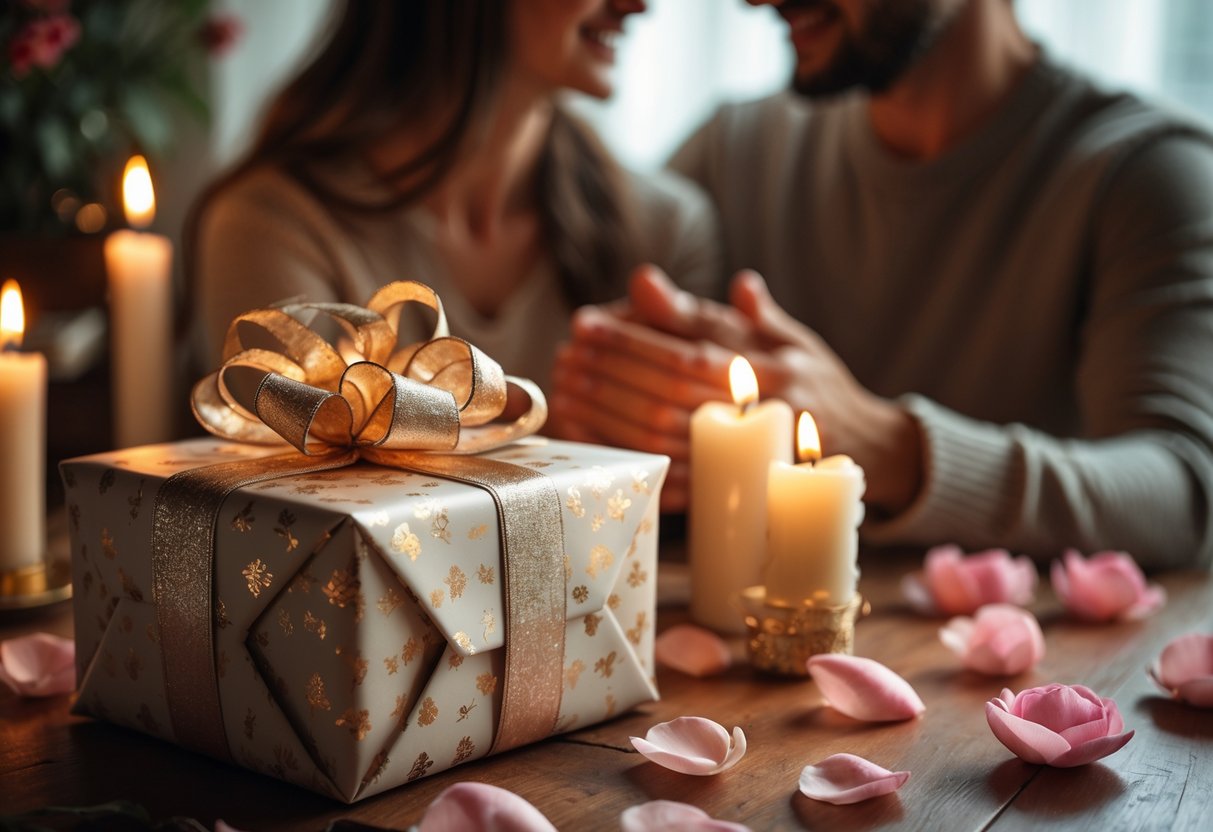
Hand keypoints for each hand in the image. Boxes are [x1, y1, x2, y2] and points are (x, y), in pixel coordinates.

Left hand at [551, 265, 922, 513]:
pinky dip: (637, 463)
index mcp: (775, 364)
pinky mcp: (740, 485)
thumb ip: (752, 311)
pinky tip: (600, 445)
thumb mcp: (795, 338)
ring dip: (612, 414)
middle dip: (614, 371)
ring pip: (669, 433)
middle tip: (569, 355)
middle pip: (673, 389)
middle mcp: (764, 407)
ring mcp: (751, 451)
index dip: (637, 336)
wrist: (869, 452)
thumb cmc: (819, 385)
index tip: (588, 323)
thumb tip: (712, 279)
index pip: (693, 346)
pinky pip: (679, 478)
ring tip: (571, 392)